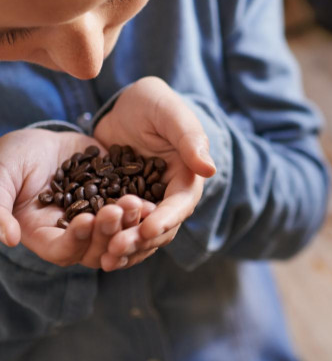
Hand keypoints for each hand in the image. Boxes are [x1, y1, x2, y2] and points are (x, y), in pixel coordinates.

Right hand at [0, 128, 147, 268]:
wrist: (41, 137)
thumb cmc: (10, 158)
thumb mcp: (0, 178)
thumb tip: (9, 239)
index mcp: (42, 233)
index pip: (61, 250)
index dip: (75, 240)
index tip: (87, 221)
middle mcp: (72, 232)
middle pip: (95, 247)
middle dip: (109, 231)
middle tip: (119, 210)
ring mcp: (97, 216)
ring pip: (118, 232)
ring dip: (129, 223)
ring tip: (137, 204)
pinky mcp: (115, 199)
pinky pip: (131, 210)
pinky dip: (142, 209)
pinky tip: (152, 198)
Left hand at [93, 77, 215, 269]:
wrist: (124, 106)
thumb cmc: (153, 102)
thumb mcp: (169, 113)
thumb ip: (190, 138)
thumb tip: (210, 169)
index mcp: (186, 176)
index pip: (181, 204)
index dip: (166, 218)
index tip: (147, 229)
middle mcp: (168, 195)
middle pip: (161, 228)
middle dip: (141, 240)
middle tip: (116, 248)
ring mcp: (145, 203)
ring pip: (140, 235)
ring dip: (126, 248)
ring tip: (105, 258)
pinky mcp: (121, 206)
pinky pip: (118, 229)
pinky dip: (108, 241)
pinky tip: (92, 252)